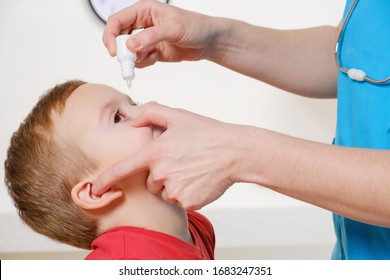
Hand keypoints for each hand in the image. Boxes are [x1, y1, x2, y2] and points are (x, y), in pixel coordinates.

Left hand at [92, 102, 242, 209]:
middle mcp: (161, 174)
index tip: (95, 189)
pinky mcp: (188, 202)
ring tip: (191, 170)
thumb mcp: (178, 116)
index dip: (106, 180)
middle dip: (160, 175)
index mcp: (155, 153)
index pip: (122, 169)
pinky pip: (180, 201)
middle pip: (150, 182)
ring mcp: (175, 190)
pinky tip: (199, 180)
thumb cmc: (206, 133)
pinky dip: (186, 193)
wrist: (234, 152)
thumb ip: (151, 112)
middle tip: (181, 162)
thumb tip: (131, 118)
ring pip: (165, 193)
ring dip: (173, 185)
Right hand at [102, 0, 221, 67]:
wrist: (210, 41)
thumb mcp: (172, 28)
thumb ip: (150, 37)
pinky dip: (143, 63)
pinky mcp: (154, 52)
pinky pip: (141, 60)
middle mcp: (143, 24)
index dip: (110, 36)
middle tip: (126, 62)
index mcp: (144, 10)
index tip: (114, 51)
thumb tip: (130, 45)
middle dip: (121, 50)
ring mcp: (148, 39)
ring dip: (133, 59)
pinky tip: (155, 60)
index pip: (117, 21)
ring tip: (147, 59)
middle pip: (119, 37)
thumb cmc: (196, 26)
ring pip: (130, 51)